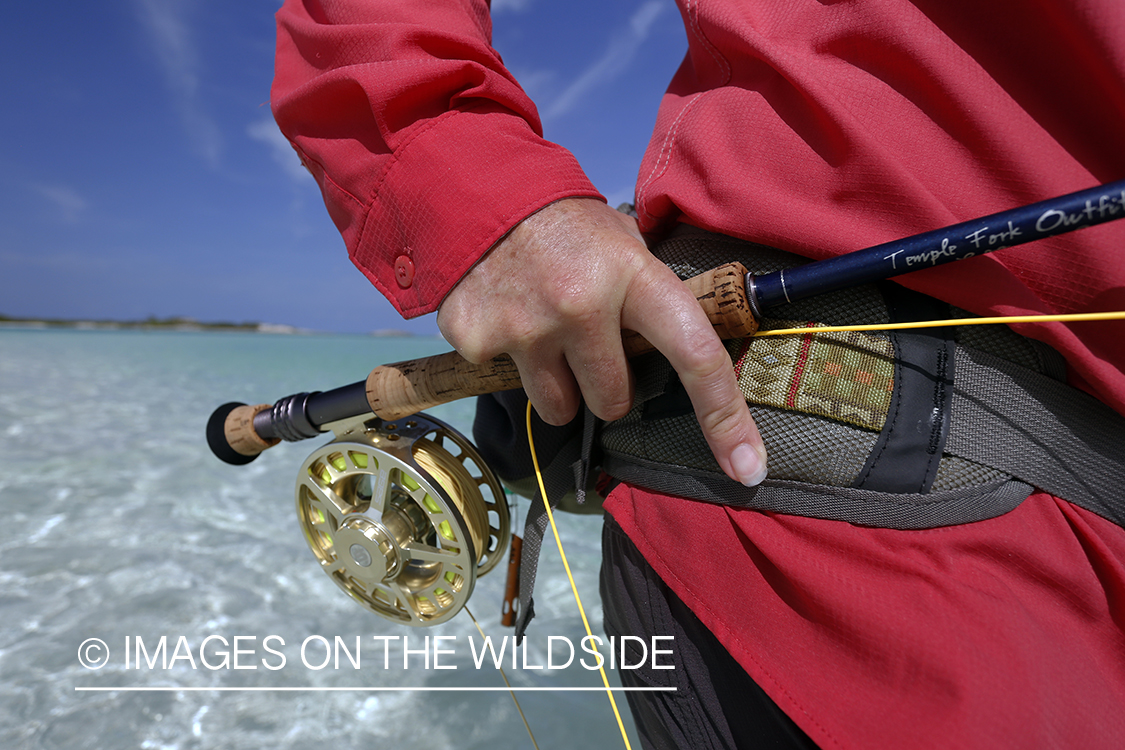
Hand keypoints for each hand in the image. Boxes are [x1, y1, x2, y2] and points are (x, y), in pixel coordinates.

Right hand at [437, 198, 767, 485]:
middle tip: (590, 345)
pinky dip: (508, 359)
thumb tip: (677, 352)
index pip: (694, 354)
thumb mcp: (622, 243)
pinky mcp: (475, 342)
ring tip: (545, 332)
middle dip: (607, 386)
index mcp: (632, 278)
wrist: (476, 189)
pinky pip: (504, 382)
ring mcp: (524, 328)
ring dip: (559, 386)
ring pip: (559, 409)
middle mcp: (579, 306)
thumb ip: (648, 297)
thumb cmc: (564, 222)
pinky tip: (505, 315)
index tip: (747, 467)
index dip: (725, 416)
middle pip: (613, 402)